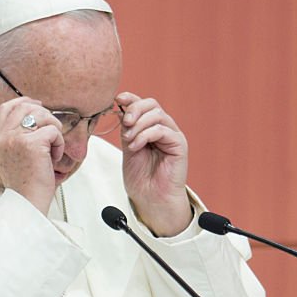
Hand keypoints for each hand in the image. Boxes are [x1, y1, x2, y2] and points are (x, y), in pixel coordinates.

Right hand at [0, 97, 64, 213]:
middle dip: (45, 116)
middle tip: (52, 133)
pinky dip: (59, 144)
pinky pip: (53, 131)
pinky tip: (54, 158)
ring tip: (52, 149)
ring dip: (54, 130)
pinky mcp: (31, 144)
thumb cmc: (25, 183)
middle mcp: (2, 136)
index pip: (7, 107)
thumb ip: (15, 135)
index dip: (25, 103)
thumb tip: (34, 110)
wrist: (27, 202)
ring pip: (42, 115)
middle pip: (27, 107)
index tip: (39, 108)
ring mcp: (15, 138)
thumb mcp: (12, 156)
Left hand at [117, 92, 192, 235]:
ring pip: (157, 115)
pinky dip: (145, 135)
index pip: (143, 104)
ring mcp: (172, 136)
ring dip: (138, 125)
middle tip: (125, 123)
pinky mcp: (179, 145)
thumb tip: (122, 110)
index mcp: (151, 128)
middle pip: (152, 104)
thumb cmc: (141, 178)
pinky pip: (162, 130)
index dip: (131, 98)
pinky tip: (136, 146)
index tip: (117, 99)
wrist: (151, 199)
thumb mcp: (128, 147)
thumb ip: (127, 129)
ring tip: (129, 141)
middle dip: (135, 109)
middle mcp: (164, 129)